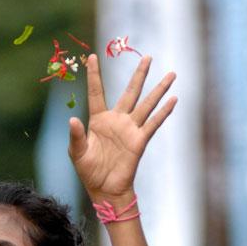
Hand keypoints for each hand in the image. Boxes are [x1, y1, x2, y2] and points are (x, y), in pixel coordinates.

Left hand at [68, 54, 176, 201]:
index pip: (96, 92)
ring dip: (159, 89)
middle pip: (130, 92)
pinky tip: (173, 100)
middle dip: (140, 74)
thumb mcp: (77, 153)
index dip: (94, 75)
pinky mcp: (140, 141)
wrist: (104, 189)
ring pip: (146, 104)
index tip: (92, 56)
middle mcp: (117, 120)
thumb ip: (76, 136)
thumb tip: (72, 119)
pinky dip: (164, 112)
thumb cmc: (88, 171)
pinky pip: (153, 123)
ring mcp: (130, 129)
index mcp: (98, 120)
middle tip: (148, 57)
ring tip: (171, 74)